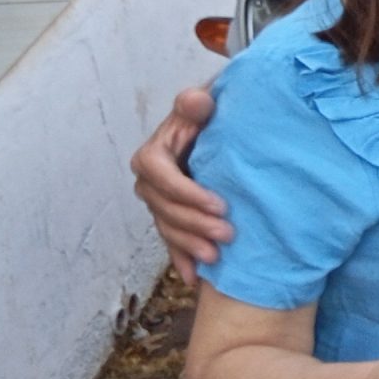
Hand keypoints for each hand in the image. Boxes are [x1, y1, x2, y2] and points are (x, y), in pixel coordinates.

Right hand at [132, 86, 231, 282]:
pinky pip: (171, 242)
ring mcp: (159, 204)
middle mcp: (149, 182)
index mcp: (153, 155)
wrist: (215, 131)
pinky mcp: (171, 218)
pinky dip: (182, 260)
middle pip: (165, 208)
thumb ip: (195, 104)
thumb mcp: (203, 106)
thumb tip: (194, 101)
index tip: (218, 204)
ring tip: (216, 257)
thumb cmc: (210, 116)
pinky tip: (195, 277)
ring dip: (189, 245)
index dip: (187, 193)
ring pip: (169, 228)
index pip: (161, 176)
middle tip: (228, 234)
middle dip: (194, 224)